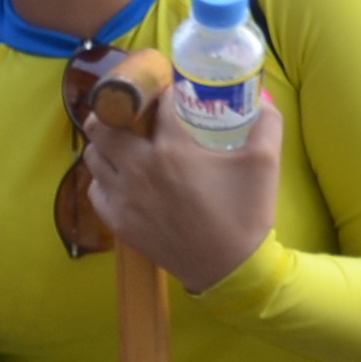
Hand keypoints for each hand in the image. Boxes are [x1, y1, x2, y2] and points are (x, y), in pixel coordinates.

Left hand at [81, 88, 280, 292]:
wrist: (230, 270)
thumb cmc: (246, 214)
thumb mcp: (265, 162)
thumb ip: (266, 122)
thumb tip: (262, 99)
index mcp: (173, 149)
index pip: (156, 102)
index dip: (163, 91)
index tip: (170, 93)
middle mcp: (139, 168)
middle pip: (104, 122)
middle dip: (116, 110)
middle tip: (133, 112)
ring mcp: (123, 197)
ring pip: (94, 154)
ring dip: (106, 143)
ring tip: (126, 143)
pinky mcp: (117, 221)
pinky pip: (96, 188)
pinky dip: (105, 178)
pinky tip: (124, 178)